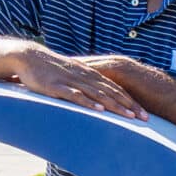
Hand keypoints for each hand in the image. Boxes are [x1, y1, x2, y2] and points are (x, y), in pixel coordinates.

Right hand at [13, 48, 148, 118]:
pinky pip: (76, 95)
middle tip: (146, 118)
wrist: (29, 56)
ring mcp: (73, 81)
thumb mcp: (73, 75)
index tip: (145, 113)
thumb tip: (100, 99)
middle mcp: (86, 77)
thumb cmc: (51, 69)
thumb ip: (86, 85)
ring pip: (99, 94)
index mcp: (91, 74)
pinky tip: (99, 110)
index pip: (116, 89)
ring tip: (129, 117)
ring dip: (115, 105)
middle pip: (113, 92)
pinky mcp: (58, 86)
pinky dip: (89, 102)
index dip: (131, 101)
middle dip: (130, 106)